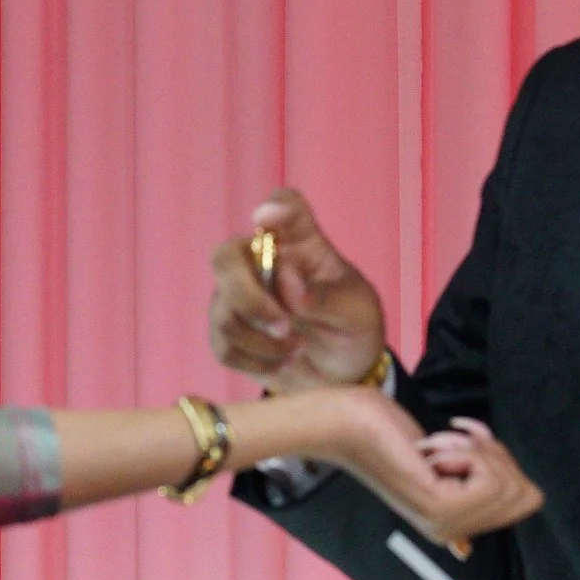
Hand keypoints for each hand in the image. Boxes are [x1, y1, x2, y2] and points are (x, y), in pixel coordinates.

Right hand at [208, 189, 387, 389]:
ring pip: (223, 311)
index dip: (273, 208)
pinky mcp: (228, 330)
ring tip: (297, 349)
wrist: (342, 372)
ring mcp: (240, 294)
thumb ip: (325, 296)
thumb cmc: (352, 327)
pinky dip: (255, 361)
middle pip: (227, 257)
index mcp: (303, 242)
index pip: (285, 207)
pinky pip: (223, 344)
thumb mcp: (356, 312)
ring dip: (262, 341)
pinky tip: (281, 362)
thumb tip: (285, 281)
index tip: (265, 218)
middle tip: (284, 326)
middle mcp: (264, 260)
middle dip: (246, 296)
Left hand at [310, 391, 545, 541]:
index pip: (527, 501)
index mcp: (456, 523)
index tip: (468, 445)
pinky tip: (431, 450)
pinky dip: (467, 449)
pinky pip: (488, 478)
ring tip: (437, 445)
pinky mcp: (438, 505)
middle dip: (496, 454)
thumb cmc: (391, 432)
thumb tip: (534, 498)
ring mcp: (445, 522)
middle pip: (525, 493)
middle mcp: (452, 532)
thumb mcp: (449, 455)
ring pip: (509, 484)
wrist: (347, 424)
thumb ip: (484, 473)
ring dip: (477, 449)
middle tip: (450, 443)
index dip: (507, 462)